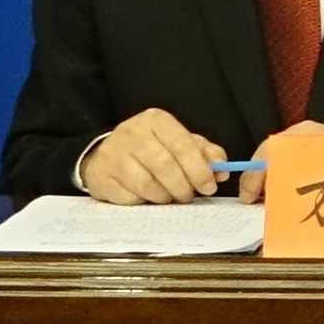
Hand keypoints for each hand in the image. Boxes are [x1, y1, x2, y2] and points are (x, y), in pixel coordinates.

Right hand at [74, 108, 235, 204]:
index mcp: (155, 120)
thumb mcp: (177, 142)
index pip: (182, 144)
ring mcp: (113, 154)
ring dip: (164, 197)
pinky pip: (129, 197)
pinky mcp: (101, 176)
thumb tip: (222, 168)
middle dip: (182, 186)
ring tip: (168, 196)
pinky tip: (146, 197)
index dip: (199, 169)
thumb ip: (203, 153)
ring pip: (147, 184)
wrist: (104, 155)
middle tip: (188, 196)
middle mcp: (132, 132)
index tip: (209, 186)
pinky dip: (143, 202)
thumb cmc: (149, 150)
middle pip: (165, 165)